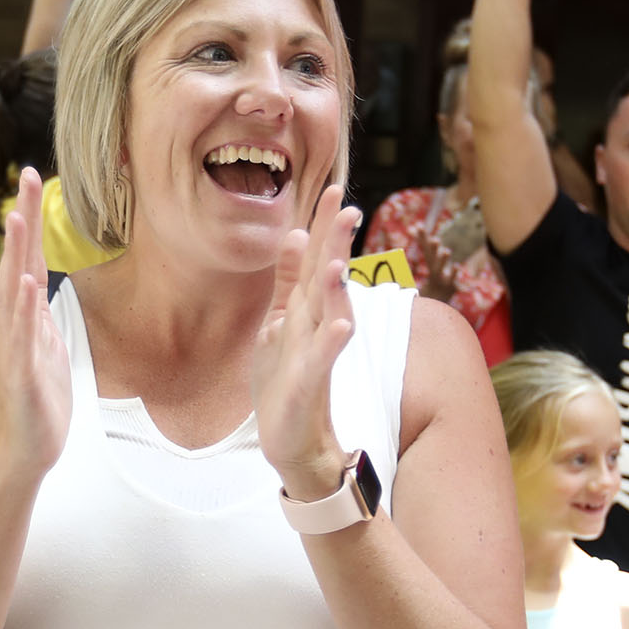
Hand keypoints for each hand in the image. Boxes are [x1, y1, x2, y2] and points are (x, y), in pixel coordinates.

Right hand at [0, 169, 74, 478]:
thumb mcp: (46, 353)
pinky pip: (20, 337)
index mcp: (28, 318)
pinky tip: (25, 285)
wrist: (24, 453)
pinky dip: (22, 311)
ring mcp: (16, 347)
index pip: (31, 260)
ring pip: (15, 293)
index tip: (34, 179)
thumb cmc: (36, 406)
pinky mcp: (20, 374)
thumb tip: (38, 295)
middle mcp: (17, 325)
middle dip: (24, 219)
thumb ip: (40, 322)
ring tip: (17, 217)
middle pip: (20, 262)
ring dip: (16, 256)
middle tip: (28, 175)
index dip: (32, 221)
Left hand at [255, 186, 361, 501]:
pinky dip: (334, 341)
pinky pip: (323, 359)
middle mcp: (316, 325)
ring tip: (336, 261)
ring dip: (334, 288)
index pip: (315, 260)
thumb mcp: (280, 322)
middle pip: (326, 279)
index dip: (323, 227)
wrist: (292, 439)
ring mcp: (315, 354)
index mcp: (305, 309)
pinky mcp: (309, 383)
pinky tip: (344, 325)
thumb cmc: (286, 380)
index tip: (333, 190)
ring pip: (328, 315)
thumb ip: (287, 280)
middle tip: (347, 208)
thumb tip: (295, 233)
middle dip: (336, 245)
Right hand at [416, 228, 458, 303]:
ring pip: (440, 269)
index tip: (418, 226)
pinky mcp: (451, 287)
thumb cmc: (435, 287)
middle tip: (435, 240)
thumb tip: (419, 244)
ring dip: (442, 260)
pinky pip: (452, 280)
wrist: (437, 310)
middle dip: (433, 249)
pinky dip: (453, 273)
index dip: (422, 237)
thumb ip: (430, 254)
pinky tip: (456, 266)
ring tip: (446, 251)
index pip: (426, 249)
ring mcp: (442, 280)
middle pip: (432, 258)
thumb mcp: (433, 270)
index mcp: (431, 266)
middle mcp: (435, 272)